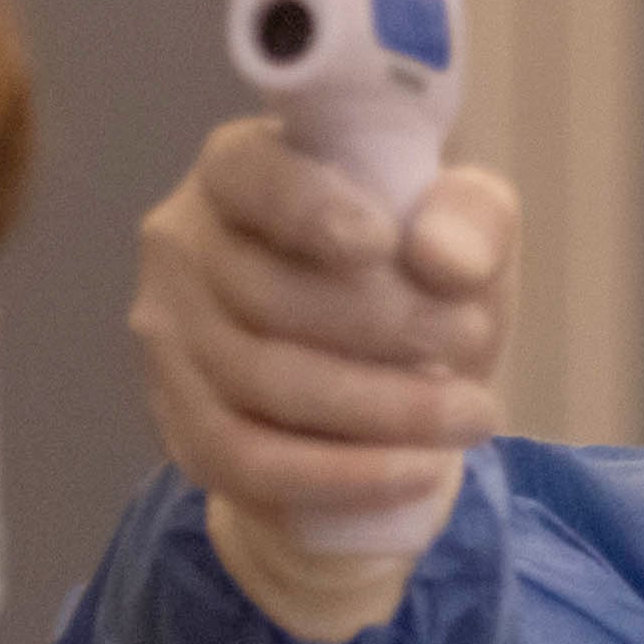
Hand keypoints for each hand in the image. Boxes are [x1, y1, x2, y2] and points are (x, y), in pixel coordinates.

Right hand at [129, 118, 517, 640]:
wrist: (377, 384)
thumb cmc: (412, 276)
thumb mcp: (463, 230)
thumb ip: (471, 216)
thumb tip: (444, 260)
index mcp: (239, 168)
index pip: (251, 178)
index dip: (310, 211)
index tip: (383, 244)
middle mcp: (183, 245)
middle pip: (267, 294)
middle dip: (385, 324)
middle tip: (473, 339)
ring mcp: (170, 341)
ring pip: (263, 383)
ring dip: (382, 408)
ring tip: (471, 414)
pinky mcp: (181, 427)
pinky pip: (249, 464)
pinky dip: (341, 474)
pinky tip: (420, 469)